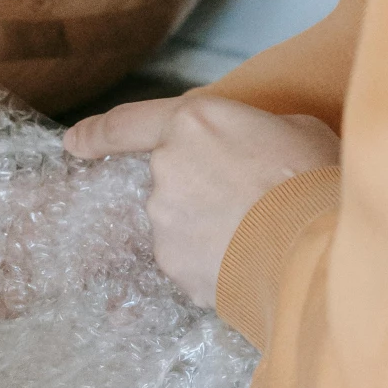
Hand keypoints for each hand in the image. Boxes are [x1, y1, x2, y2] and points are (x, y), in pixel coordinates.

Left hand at [64, 93, 338, 307]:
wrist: (315, 250)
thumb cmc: (315, 180)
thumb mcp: (295, 130)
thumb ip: (254, 133)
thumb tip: (252, 149)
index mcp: (193, 122)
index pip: (127, 124)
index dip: (96, 134)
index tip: (73, 144)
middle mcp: (166, 168)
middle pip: (172, 180)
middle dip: (203, 193)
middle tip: (253, 204)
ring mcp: (166, 221)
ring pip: (181, 225)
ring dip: (210, 231)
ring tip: (261, 237)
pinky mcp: (174, 265)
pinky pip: (191, 262)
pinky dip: (215, 265)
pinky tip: (252, 264)